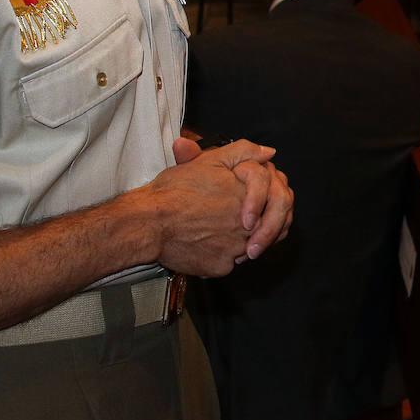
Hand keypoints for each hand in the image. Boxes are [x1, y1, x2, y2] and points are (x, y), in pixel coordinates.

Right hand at [149, 139, 287, 274]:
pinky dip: (218, 256)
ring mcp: (234, 249)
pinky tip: (201, 244)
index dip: (259, 202)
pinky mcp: (220, 267)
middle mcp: (246, 225)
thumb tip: (268, 153)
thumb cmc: (173, 191)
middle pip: (263, 226)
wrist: (147, 222)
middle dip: (251, 224)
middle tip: (225, 220)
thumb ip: (244, 152)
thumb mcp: (209, 161)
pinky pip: (228, 263)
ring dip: (236, 240)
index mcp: (247, 197)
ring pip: (246, 247)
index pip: (272, 201)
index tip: (248, 204)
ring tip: (209, 229)